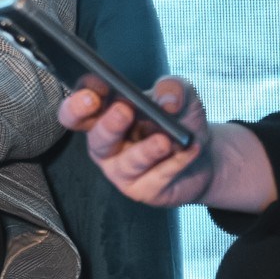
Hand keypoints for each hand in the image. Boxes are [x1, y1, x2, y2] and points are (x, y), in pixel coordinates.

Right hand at [57, 76, 276, 213]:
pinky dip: (176, 162)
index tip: (91, 95)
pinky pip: (156, 177)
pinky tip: (189, 148)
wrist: (204, 156)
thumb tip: (167, 100)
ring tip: (165, 140)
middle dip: (109, 125)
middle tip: (124, 111)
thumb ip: (173, 88)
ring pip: (128, 163)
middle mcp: (107, 146)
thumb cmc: (179, 122)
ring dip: (147, 150)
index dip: (77, 105)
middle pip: (96, 139)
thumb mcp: (180, 96)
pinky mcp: (142, 190)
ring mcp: (122, 171)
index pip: (76, 113)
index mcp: (104, 117)